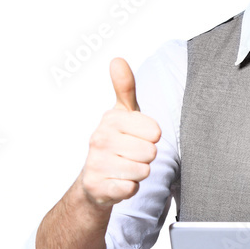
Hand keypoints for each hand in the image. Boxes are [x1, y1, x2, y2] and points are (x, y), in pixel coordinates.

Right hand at [79, 57, 161, 206]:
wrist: (94, 179)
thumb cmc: (116, 142)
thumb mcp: (123, 113)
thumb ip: (125, 87)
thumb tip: (117, 60)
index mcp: (110, 119)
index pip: (155, 132)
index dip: (151, 139)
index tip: (137, 138)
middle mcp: (99, 139)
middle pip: (151, 152)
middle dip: (146, 158)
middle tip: (130, 156)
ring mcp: (96, 163)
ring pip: (143, 171)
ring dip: (138, 173)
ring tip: (124, 168)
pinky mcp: (97, 187)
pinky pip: (131, 188)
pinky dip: (129, 188)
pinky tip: (118, 182)